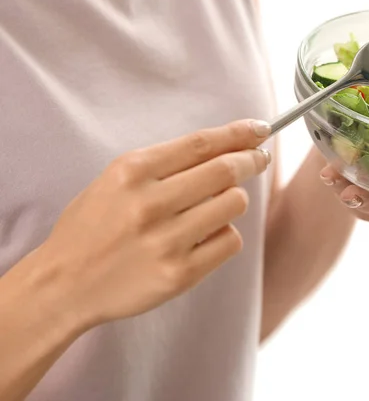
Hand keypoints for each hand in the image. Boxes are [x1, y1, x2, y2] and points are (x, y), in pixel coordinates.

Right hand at [34, 119, 271, 328]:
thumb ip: (166, 163)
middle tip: (259, 158)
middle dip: (252, 159)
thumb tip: (225, 147)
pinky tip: (206, 236)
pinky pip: (230, 241)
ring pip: (234, 204)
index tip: (260, 129)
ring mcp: (166, 241)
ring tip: (215, 205)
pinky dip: (226, 233)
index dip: (239, 133)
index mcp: (132, 172)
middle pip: (226, 170)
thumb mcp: (116, 179)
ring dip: (234, 199)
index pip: (202, 143)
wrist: (63, 284)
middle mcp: (150, 204)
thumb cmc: (92, 227)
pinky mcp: (179, 275)